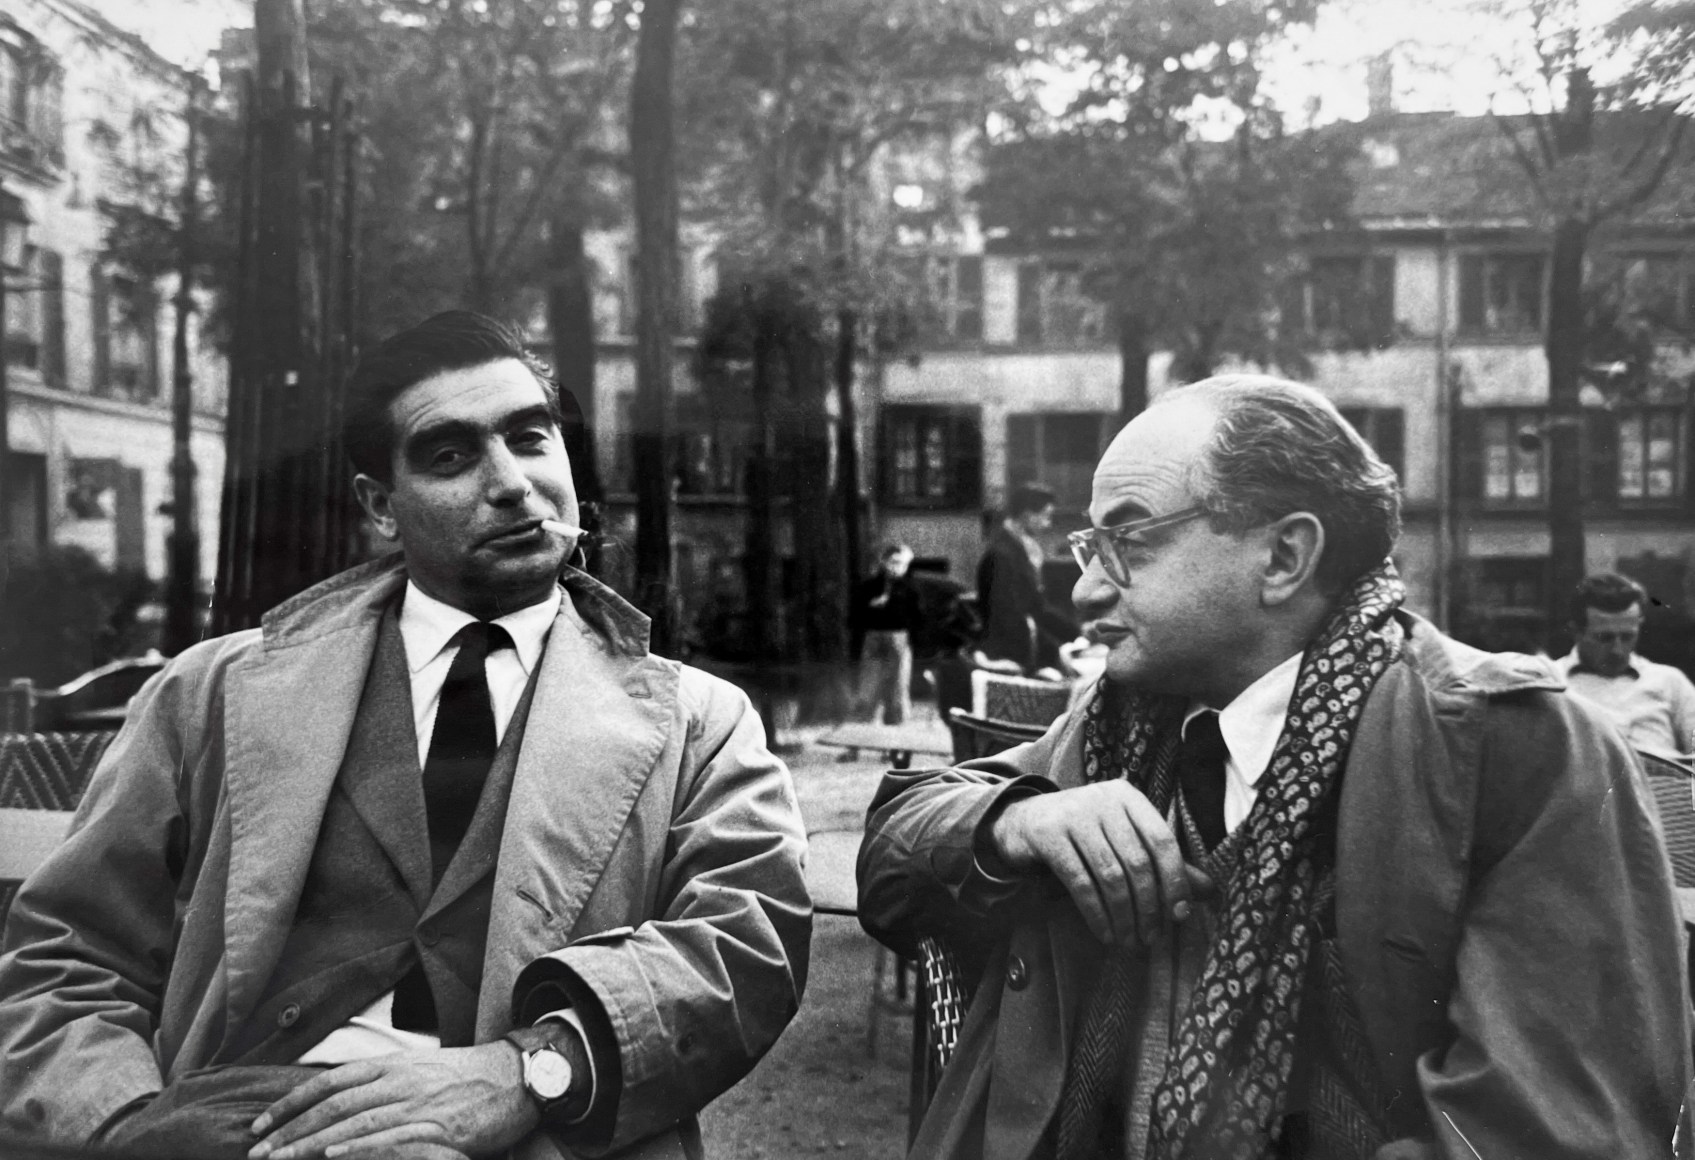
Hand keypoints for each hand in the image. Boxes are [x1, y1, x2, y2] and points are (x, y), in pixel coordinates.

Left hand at [247, 1043, 537, 1159]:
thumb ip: (382, 1082)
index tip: (260, 1125)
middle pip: (332, 1103)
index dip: (290, 1103)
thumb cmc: (468, 1078)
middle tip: (256, 1152)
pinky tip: (331, 1156)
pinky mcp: (438, 1126)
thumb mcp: (420, 1070)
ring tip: (279, 1159)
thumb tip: (341, 1098)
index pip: (328, 1081)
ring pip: (352, 1121)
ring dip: (310, 1143)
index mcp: (392, 1064)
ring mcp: (418, 1102)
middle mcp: (399, 1079)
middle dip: (290, 1129)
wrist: (517, 1077)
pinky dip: (356, 1147)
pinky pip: (389, 1136)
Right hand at [990, 781, 1213, 944]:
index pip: (1162, 841)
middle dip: (1148, 907)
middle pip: (1137, 862)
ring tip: (1129, 941)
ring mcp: (1074, 814)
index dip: (1175, 881)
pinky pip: (1080, 882)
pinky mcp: (1048, 834)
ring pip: (1111, 875)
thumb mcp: (1123, 840)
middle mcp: (1103, 800)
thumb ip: (1162, 862)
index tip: (1179, 915)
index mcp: (1129, 797)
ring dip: (1124, 916)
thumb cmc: (1084, 834)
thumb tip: (1208, 890)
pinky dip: (1096, 914)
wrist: (1023, 821)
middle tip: (1151, 938)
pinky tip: (1105, 933)